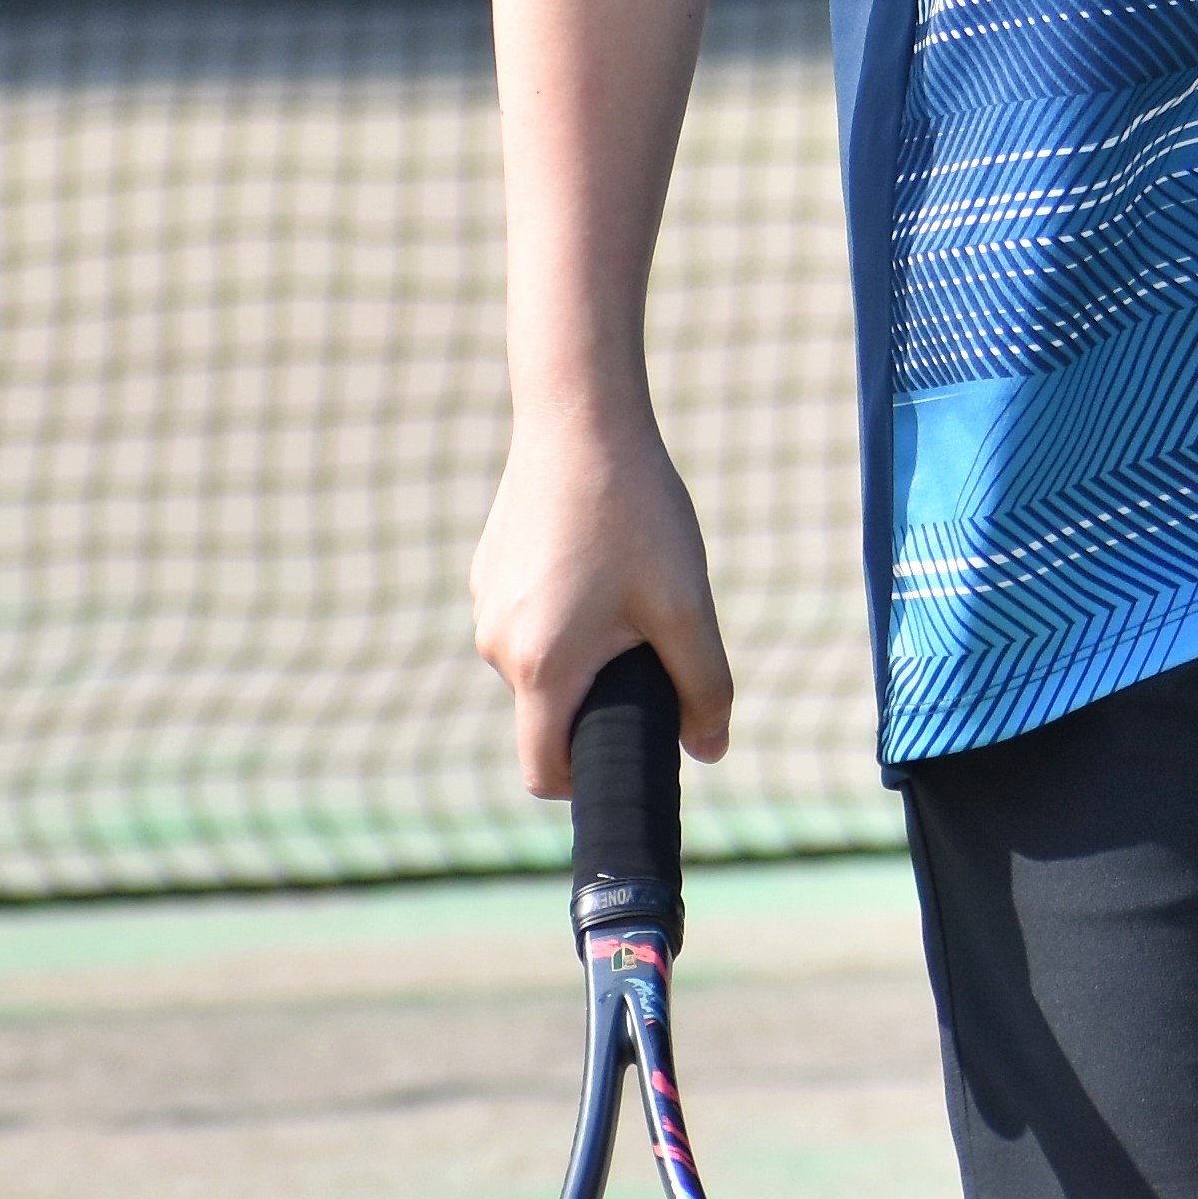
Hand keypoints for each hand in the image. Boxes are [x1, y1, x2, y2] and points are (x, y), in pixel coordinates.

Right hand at [471, 403, 737, 795]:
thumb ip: (704, 688)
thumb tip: (712, 751)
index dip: (589, 781)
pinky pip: (530, 620)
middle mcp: (496, 644)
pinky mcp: (488, 570)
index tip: (635, 751)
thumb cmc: (635, 512)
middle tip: (654, 644)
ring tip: (629, 586)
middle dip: (602, 700)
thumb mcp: (686, 605)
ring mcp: (485, 604)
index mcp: (540, 666)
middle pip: (549, 715)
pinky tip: (601, 558)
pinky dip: (566, 613)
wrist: (580, 417)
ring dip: (586, 652)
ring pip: (541, 664)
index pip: (544, 772)